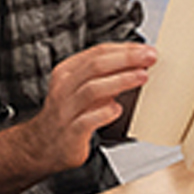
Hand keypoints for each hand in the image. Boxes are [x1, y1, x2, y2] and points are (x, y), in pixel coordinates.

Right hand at [20, 41, 157, 179]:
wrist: (44, 144)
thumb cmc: (69, 114)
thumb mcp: (82, 88)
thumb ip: (104, 76)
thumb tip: (137, 64)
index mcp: (68, 72)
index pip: (97, 52)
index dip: (124, 49)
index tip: (146, 49)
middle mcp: (65, 87)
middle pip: (96, 66)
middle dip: (126, 59)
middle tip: (149, 58)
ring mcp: (67, 109)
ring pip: (92, 89)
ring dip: (120, 81)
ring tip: (141, 77)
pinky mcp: (71, 132)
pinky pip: (87, 120)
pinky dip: (104, 113)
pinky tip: (118, 109)